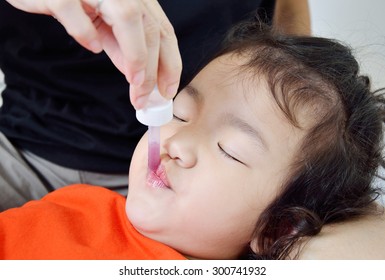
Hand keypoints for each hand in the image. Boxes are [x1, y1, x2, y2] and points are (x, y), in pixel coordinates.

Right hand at [6, 0, 181, 108]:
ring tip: (134, 84)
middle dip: (152, 70)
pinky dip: (86, 32)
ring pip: (128, 18)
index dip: (170, 62)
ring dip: (135, 57)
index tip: (167, 90)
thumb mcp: (104, 24)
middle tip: (145, 98)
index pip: (163, 31)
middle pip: (150, 29)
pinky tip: (92, 47)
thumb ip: (122, 46)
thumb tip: (139, 75)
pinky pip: (76, 11)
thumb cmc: (73, 2)